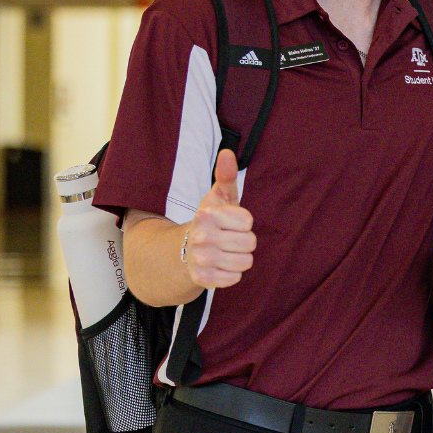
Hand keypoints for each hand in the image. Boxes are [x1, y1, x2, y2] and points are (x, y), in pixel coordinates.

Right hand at [184, 149, 255, 289]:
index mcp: (207, 214)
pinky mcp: (203, 279)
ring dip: (239, 258)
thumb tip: (227, 153)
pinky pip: (235, 278)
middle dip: (243, 242)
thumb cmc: (210, 221)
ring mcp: (200, 259)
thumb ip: (226, 176)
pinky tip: (219, 265)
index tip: (229, 223)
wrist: (183, 251)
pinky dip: (231, 273)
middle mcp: (201, 236)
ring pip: (245, 262)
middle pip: (250, 243)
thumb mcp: (218, 198)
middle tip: (227, 239)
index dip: (243, 223)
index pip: (248, 222)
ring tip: (224, 252)